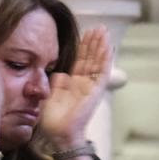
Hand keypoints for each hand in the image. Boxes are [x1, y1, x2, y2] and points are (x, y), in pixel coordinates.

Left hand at [39, 26, 112, 147]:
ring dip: (101, 46)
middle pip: (91, 58)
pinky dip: (106, 59)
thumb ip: (56, 84)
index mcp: (73, 84)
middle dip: (94, 42)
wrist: (60, 132)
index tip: (86, 33)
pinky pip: (103, 71)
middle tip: (98, 27)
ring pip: (99, 62)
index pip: (81, 61)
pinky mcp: (97, 90)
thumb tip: (59, 73)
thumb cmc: (54, 120)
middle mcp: (84, 84)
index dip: (84, 47)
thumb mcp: (50, 96)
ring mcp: (92, 86)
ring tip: (104, 31)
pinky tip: (108, 46)